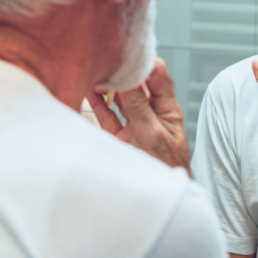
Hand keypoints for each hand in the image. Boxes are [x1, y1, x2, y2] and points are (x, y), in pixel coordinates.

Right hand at [87, 57, 191, 176]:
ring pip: (121, 98)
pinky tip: (90, 92)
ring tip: (95, 76)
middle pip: (137, 83)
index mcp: (167, 108)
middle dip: (122, 72)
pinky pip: (109, 115)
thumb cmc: (166, 169)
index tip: (125, 59)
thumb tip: (128, 78)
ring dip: (108, 86)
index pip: (157, 74)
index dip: (142, 63)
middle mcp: (152, 112)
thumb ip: (138, 106)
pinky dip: (99, 103)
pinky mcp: (121, 136)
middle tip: (106, 64)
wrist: (160, 197)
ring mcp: (136, 124)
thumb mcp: (152, 134)